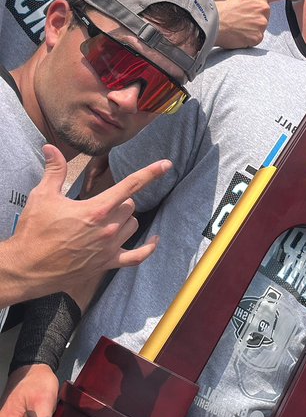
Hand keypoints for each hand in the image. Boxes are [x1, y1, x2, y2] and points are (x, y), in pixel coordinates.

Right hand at [1, 146, 170, 306]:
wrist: (27, 267)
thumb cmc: (34, 232)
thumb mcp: (43, 196)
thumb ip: (54, 170)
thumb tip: (51, 148)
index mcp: (96, 209)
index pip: (130, 186)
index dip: (150, 173)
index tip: (166, 164)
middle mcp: (108, 228)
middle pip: (129, 206)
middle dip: (119, 200)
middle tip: (98, 203)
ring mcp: (109, 248)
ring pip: (133, 225)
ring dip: (125, 219)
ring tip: (105, 219)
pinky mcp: (106, 263)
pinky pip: (137, 256)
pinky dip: (148, 248)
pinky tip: (154, 240)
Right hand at [215, 0, 305, 49]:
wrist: (209, 22)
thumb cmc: (220, 8)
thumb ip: (253, 2)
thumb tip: (257, 15)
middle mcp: (263, 7)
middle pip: (264, 16)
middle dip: (253, 18)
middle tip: (237, 16)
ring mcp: (262, 23)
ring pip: (259, 28)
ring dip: (249, 28)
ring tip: (235, 24)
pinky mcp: (258, 37)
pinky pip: (255, 39)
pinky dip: (246, 38)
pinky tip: (237, 34)